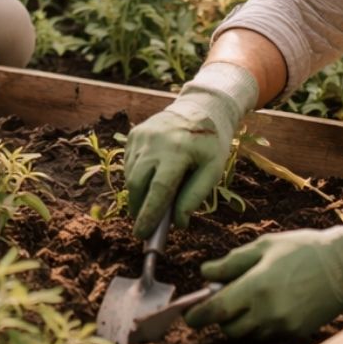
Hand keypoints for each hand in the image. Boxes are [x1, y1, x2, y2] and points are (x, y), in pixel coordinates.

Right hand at [124, 62, 257, 237]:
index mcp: (177, 151)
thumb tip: (177, 223)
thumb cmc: (210, 143)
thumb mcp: (213, 170)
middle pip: (138, 184)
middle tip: (145, 227)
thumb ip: (194, 197)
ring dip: (138, 194)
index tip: (142, 235)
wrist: (200, 108)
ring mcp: (141, 136)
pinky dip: (136, 177)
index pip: (159, 189)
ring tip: (150, 204)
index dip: (149, 214)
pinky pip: (130, 163)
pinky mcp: (134, 134)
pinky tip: (150, 180)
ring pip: (131, 175)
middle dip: (139, 208)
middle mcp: (154, 142)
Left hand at [186, 213, 342, 337]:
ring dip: (240, 320)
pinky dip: (260, 322)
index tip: (187, 316)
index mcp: (257, 288)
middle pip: (230, 327)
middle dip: (219, 317)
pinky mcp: (296, 332)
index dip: (198, 315)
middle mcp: (269, 312)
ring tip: (249, 294)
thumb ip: (232, 263)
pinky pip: (268, 333)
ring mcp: (284, 325)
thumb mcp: (263, 247)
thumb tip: (205, 275)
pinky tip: (269, 301)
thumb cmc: (301, 249)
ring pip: (249, 332)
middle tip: (223, 296)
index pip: (218, 310)